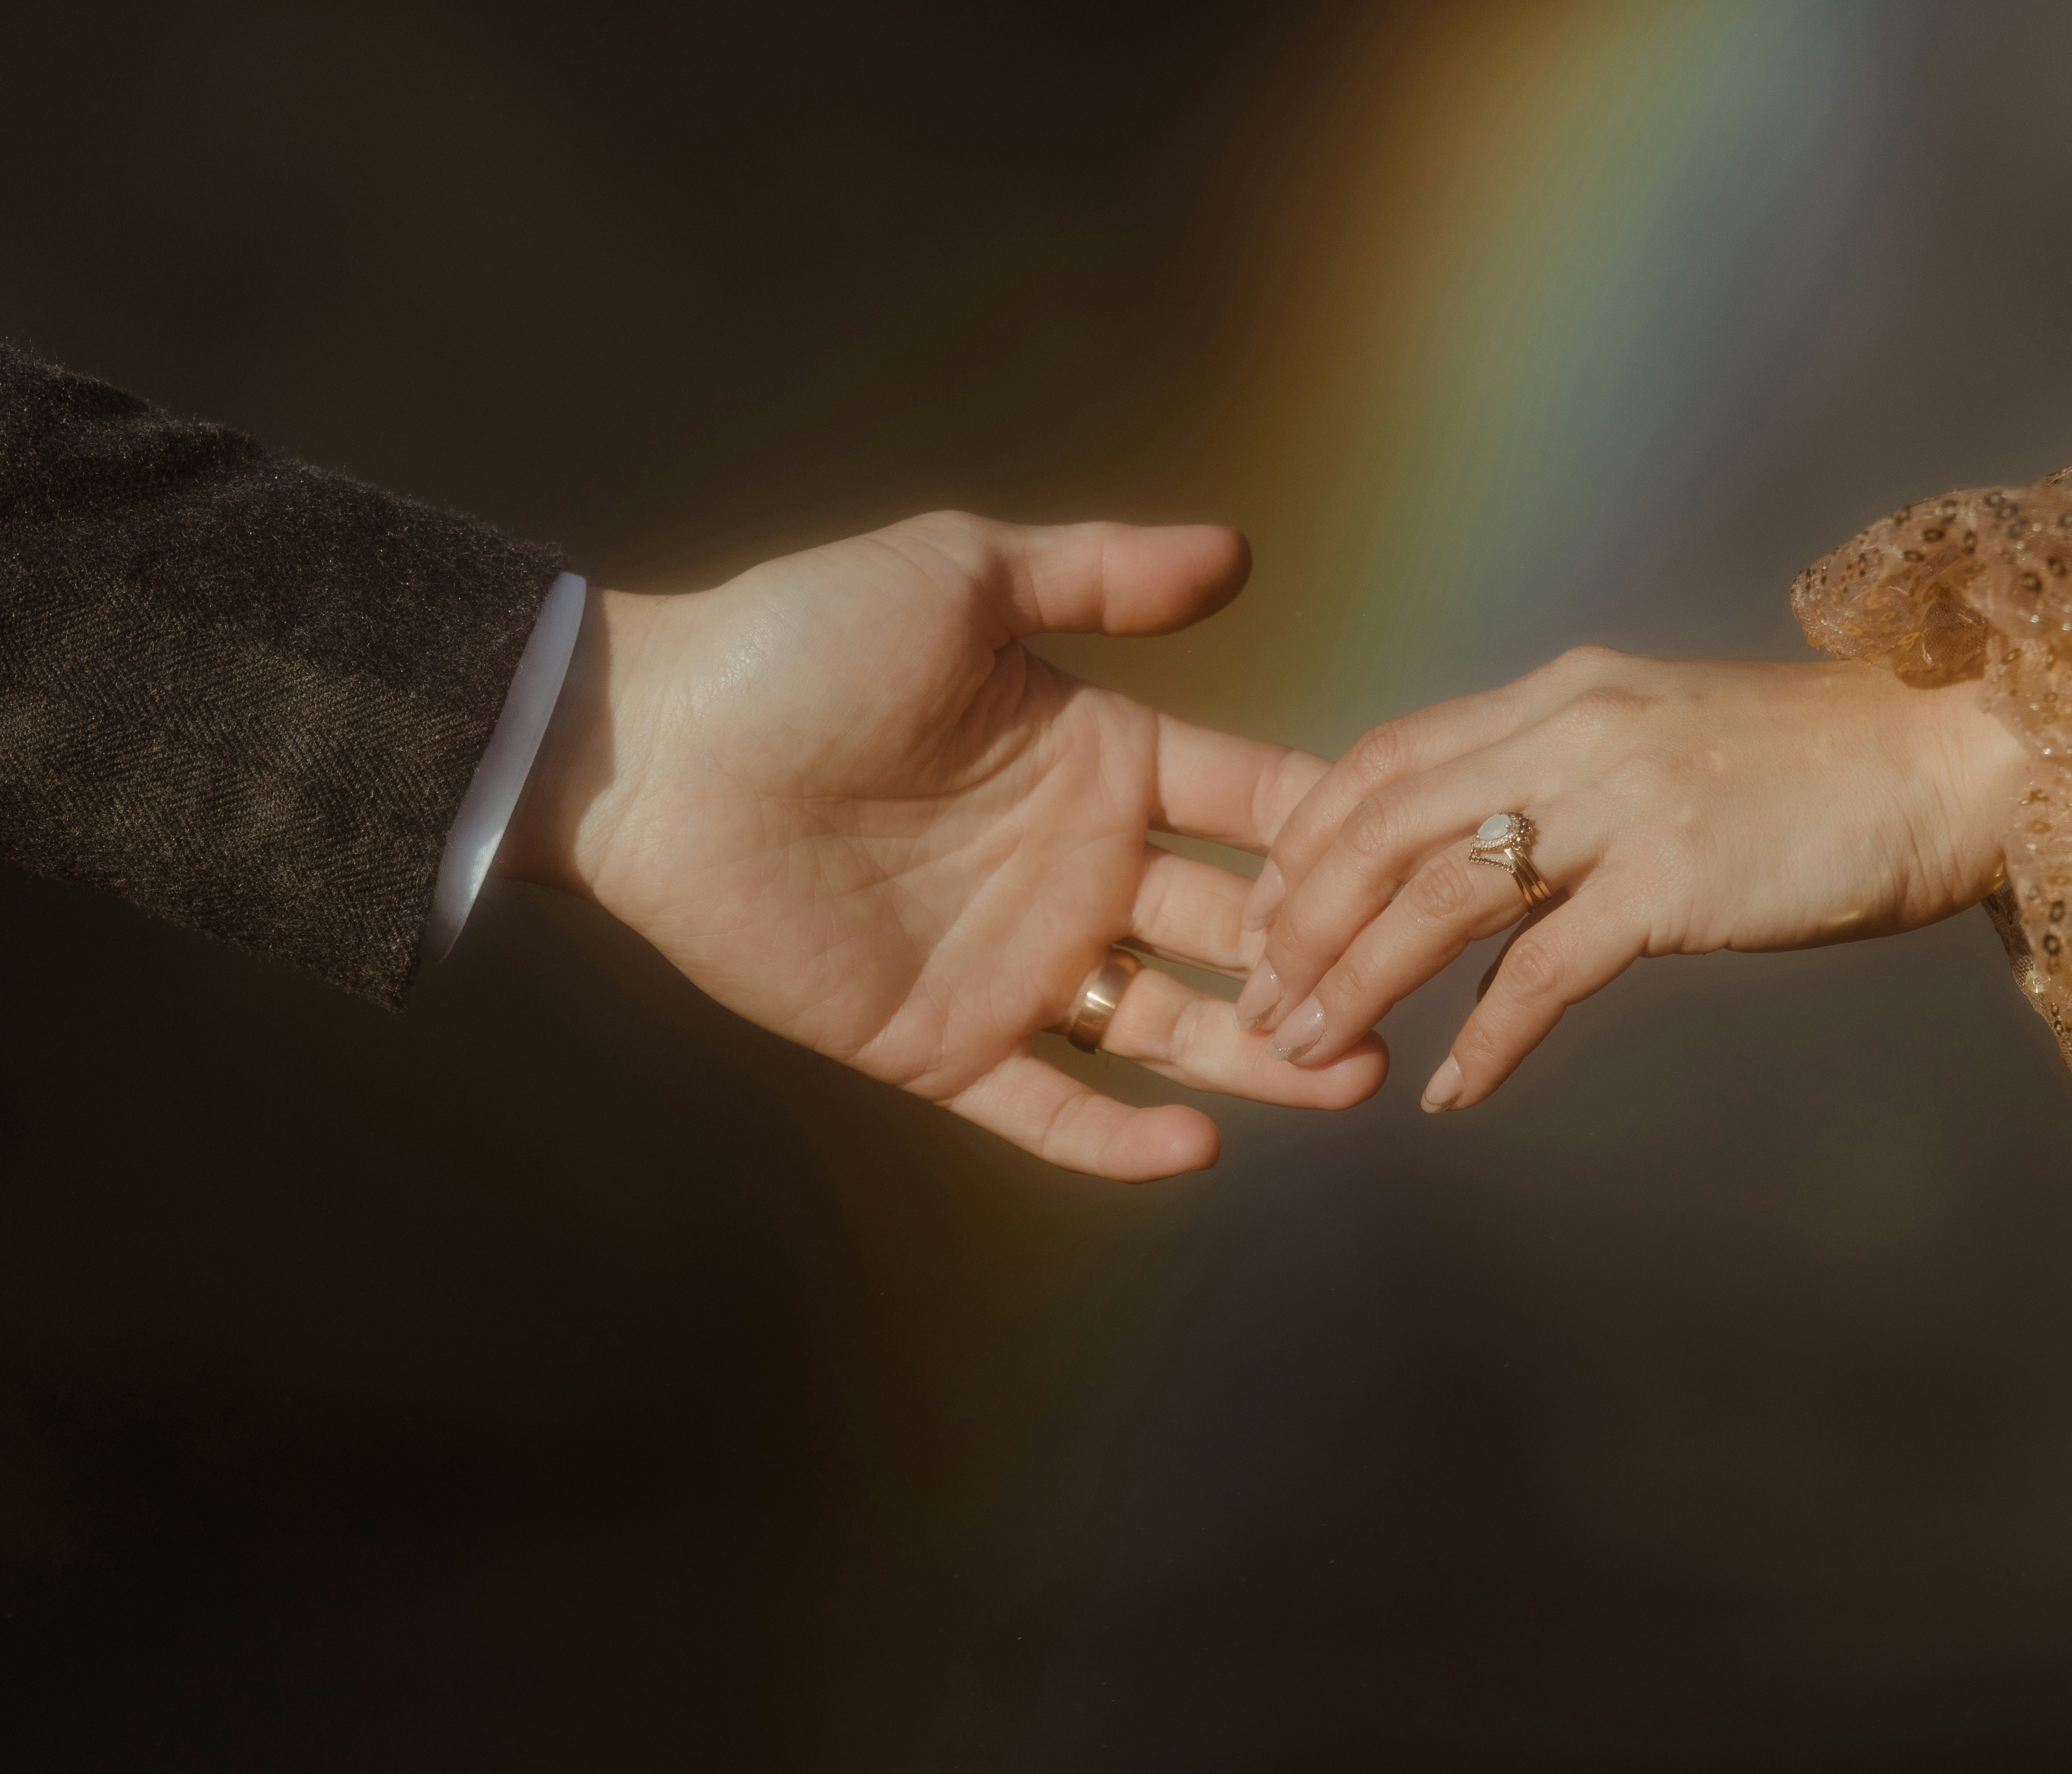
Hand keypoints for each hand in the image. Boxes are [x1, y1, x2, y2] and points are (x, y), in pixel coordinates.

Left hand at [497, 510, 1382, 1179]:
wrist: (657, 748)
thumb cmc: (800, 643)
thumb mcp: (964, 579)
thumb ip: (1104, 575)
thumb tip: (1241, 552)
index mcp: (1102, 763)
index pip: (1252, 804)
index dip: (1330, 835)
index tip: (1414, 857)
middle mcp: (1079, 871)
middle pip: (1234, 930)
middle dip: (1321, 964)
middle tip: (1400, 995)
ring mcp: (1017, 964)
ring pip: (1168, 1029)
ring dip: (1258, 1058)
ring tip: (1347, 1079)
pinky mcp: (943, 1042)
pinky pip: (1049, 1106)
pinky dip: (1120, 1139)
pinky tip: (1197, 1147)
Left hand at [1234, 647, 2025, 1110]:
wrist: (1953, 751)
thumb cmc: (1816, 768)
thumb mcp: (1661, 749)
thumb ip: (1567, 795)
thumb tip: (1489, 891)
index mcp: (1560, 695)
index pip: (1385, 757)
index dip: (1307, 837)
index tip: (1265, 912)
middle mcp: (1572, 731)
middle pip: (1382, 825)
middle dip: (1300, 919)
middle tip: (1255, 998)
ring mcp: (1624, 803)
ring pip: (1438, 896)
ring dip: (1358, 980)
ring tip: (1308, 1050)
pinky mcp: (1675, 879)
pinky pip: (1546, 971)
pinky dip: (1487, 1039)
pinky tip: (1449, 1092)